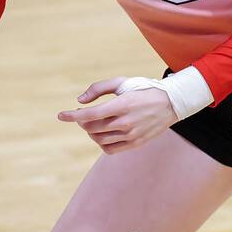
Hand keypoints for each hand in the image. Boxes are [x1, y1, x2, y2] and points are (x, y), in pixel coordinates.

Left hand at [58, 76, 178, 152]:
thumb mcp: (122, 82)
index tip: (61, 115)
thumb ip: (98, 89)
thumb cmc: (143, 89)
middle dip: (82, 122)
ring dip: (91, 132)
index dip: (72, 116)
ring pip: (99, 139)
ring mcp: (131, 135)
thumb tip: (80, 102)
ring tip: (94, 124)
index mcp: (122, 104)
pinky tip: (103, 134)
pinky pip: (110, 149)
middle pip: (92, 128)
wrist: (171, 103)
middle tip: (83, 116)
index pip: (90, 114)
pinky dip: (101, 143)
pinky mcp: (135, 143)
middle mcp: (126, 122)